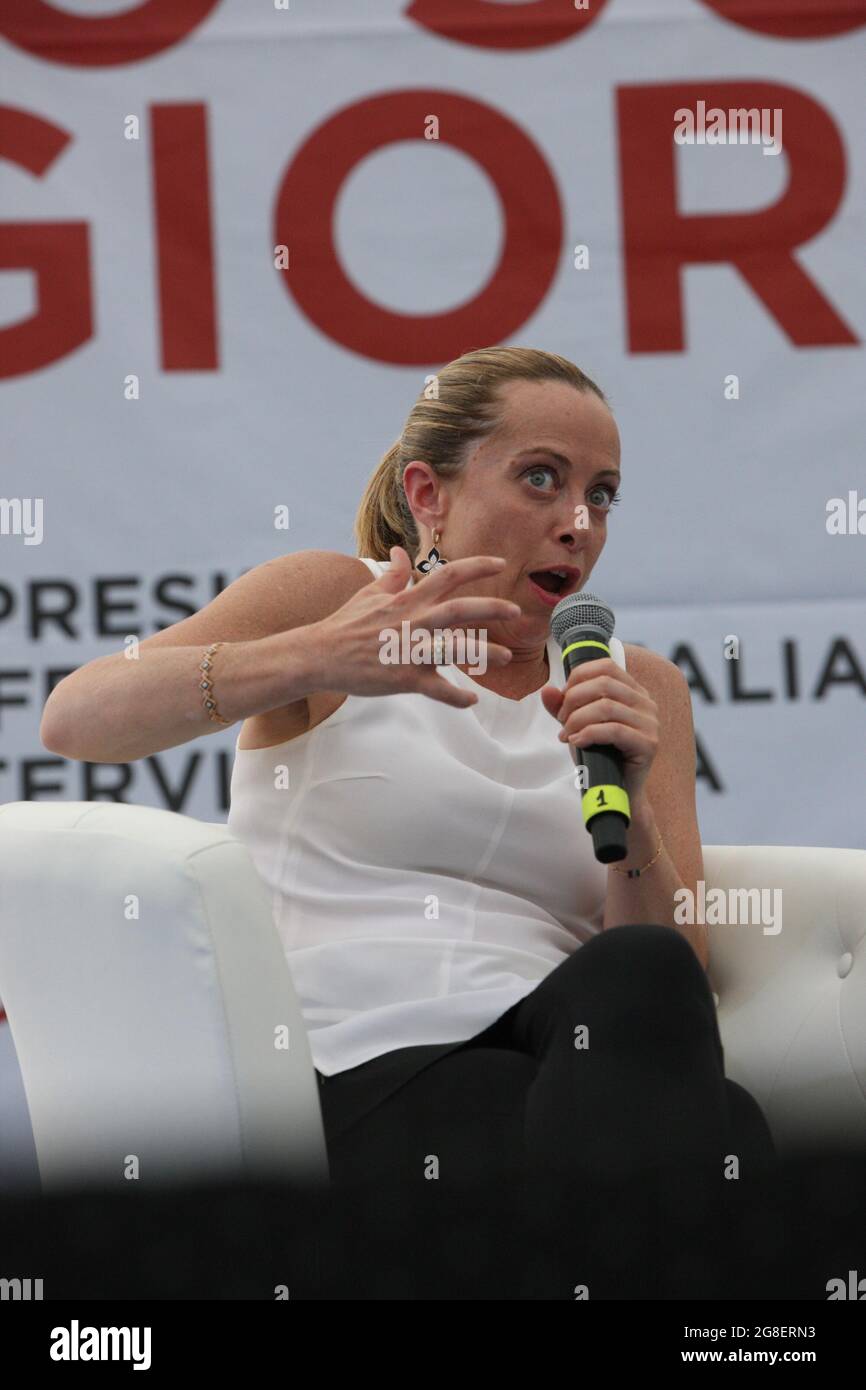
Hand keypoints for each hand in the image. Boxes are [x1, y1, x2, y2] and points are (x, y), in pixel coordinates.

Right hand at [304, 545, 519, 707]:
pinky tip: (471, 701)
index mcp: (408, 600)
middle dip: (491, 607)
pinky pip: (436, 690)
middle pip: (460, 609)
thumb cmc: (346, 624)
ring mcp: (409, 651)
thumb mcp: (369, 593)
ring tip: (506, 657)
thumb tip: (399, 552)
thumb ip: (392, 574)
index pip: (448, 574)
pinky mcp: (403, 678)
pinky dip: (455, 697)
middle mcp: (413, 622)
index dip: (477, 566)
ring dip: (482, 653)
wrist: (320, 654)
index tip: (500, 564)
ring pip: (453, 649)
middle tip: (516, 610)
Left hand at [539, 657, 659, 802]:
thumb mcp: (577, 725)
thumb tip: (547, 690)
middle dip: (574, 700)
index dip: (578, 678)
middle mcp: (646, 703)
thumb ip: (562, 707)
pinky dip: (589, 734)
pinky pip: (614, 730)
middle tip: (562, 720)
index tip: (563, 700)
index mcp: (633, 691)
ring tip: (566, 734)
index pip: (606, 667)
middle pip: (603, 684)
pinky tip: (577, 742)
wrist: (617, 790)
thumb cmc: (599, 755)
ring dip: (577, 720)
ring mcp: (650, 723)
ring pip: (606, 707)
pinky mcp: (649, 744)